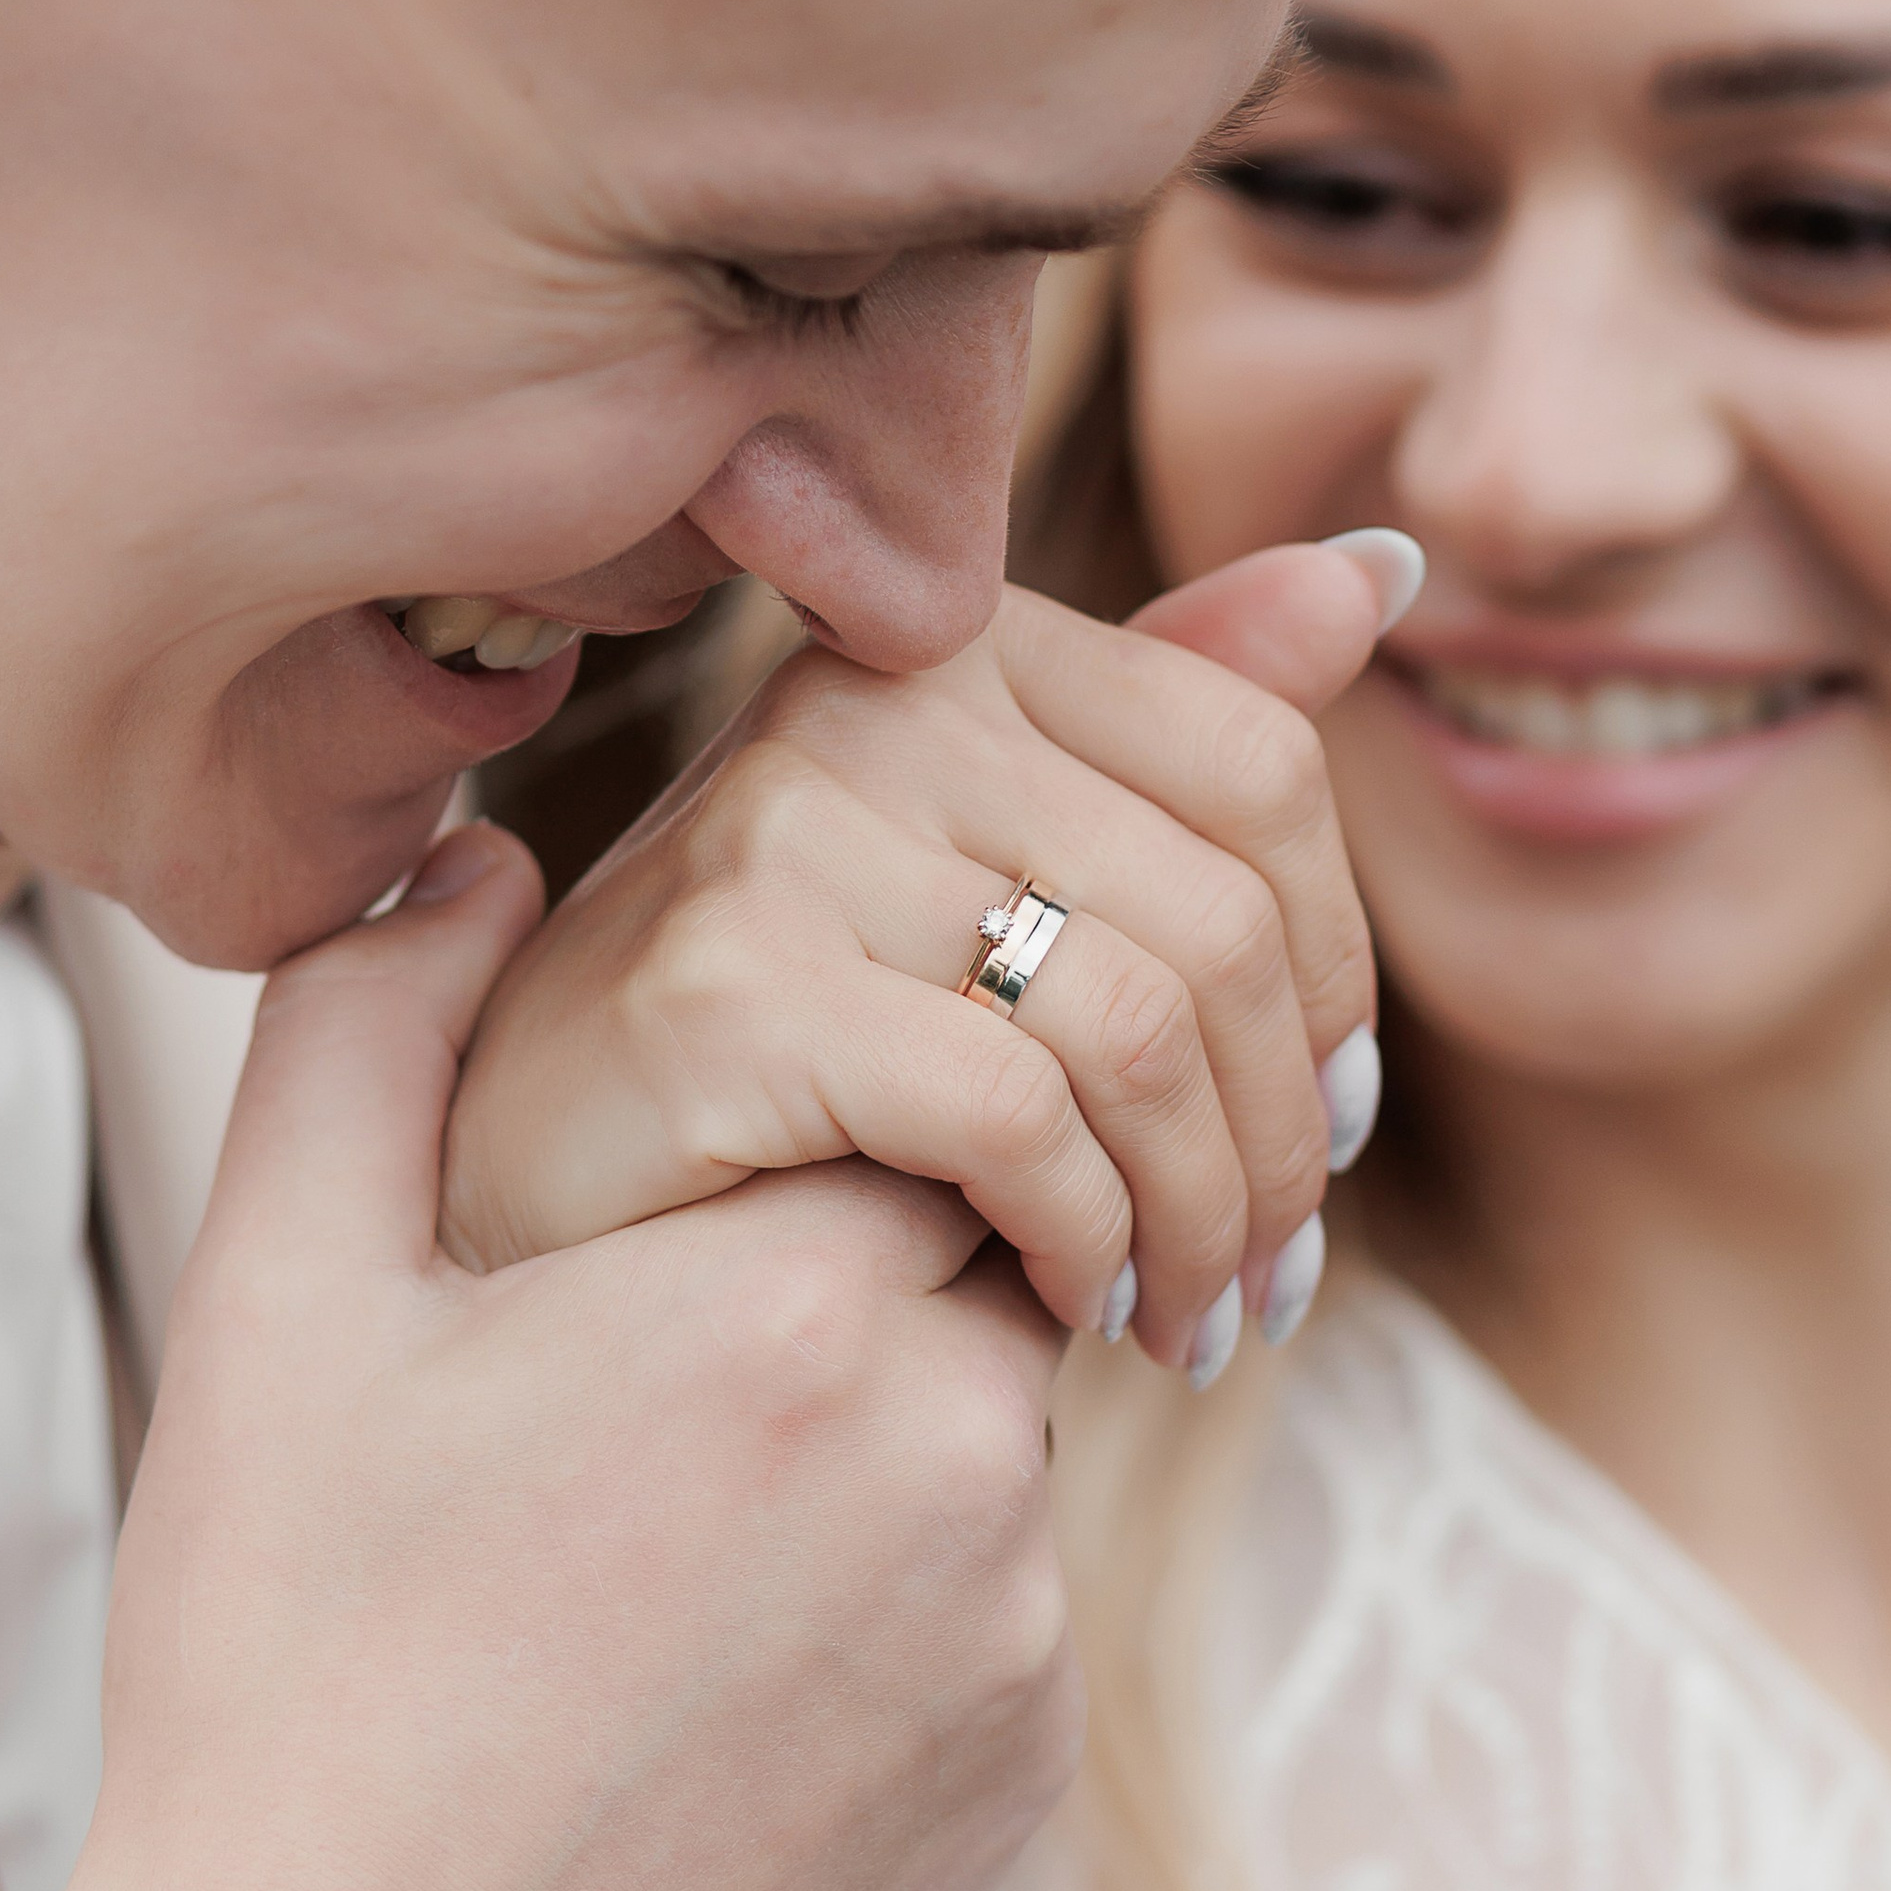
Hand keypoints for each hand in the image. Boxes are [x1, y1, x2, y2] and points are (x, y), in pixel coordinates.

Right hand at [68, 826, 1075, 1890]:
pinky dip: (908, 1590)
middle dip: (859, 1248)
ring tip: (670, 1537)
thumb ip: (371, 1028)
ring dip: (881, 1421)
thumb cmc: (295, 1669)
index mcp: (792, 1291)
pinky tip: (722, 1667)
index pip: (927, 1073)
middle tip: (665, 1361)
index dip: (814, 1101)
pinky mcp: (1026, 1766)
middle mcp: (957, 1443)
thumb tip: (484, 861)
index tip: (703, 1170)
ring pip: (998, 1412)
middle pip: (980, 1235)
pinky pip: (1008, 1594)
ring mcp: (1013, 1624)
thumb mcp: (280, 1306)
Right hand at [443, 546, 1400, 1374]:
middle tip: (1265, 1283)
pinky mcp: (724, 984)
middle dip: (1286, 1137)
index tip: (1328, 1123)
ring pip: (1136, 1026)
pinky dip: (1085, 1238)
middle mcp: (866, 695)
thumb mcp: (977, 876)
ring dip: (1202, 1218)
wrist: (511, 1204)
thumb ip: (1167, 726)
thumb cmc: (766, 1055)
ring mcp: (780, 828)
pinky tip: (1072, 1304)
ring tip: (1184, 1321)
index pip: (1260, 762)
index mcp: (946, 642)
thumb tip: (1379, 570)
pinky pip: (1015, 1116)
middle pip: (1220, 914)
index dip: (1334, 969)